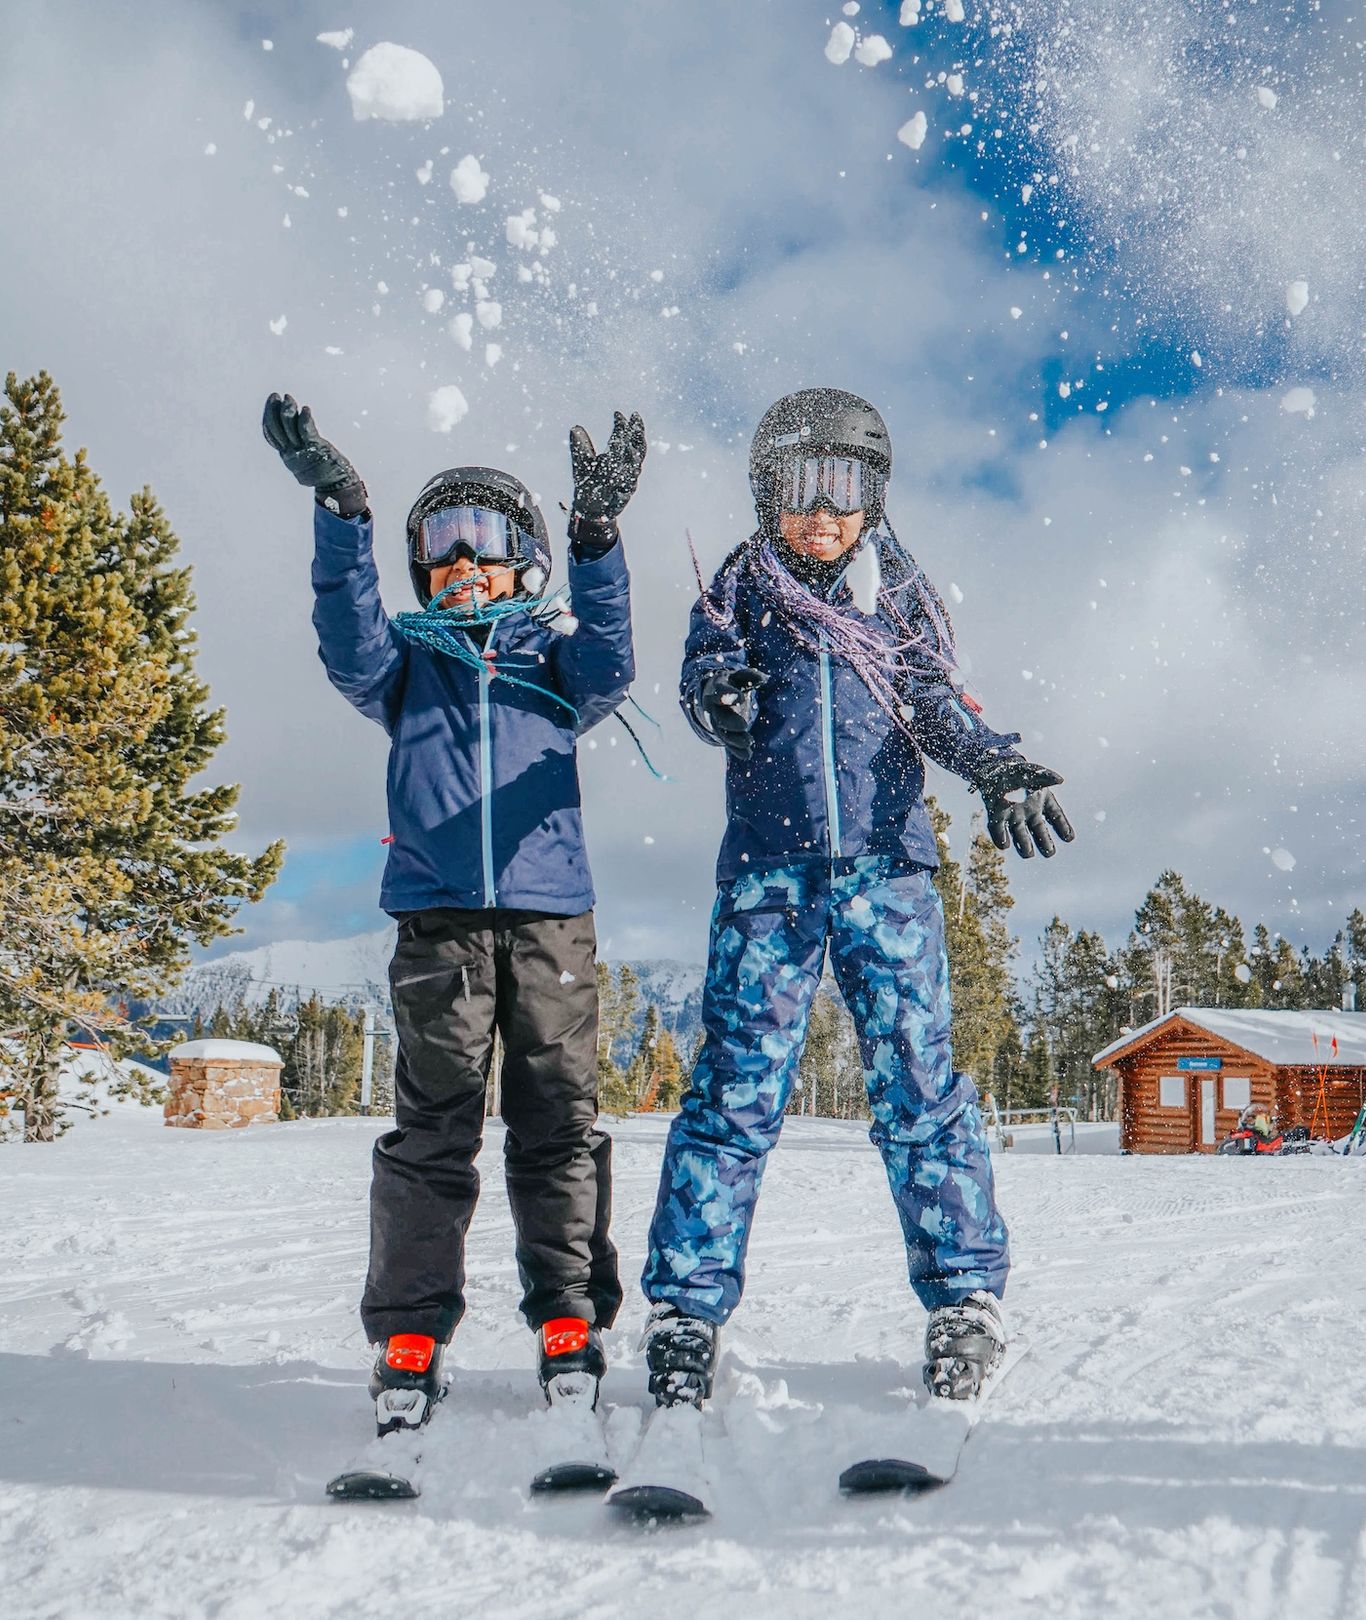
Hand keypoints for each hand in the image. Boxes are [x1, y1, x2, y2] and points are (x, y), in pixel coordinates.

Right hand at [262, 393, 365, 513]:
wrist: (338, 486)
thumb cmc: (325, 473)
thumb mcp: (306, 462)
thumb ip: (299, 450)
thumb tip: (297, 436)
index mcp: (287, 456)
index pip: (271, 435)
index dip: (268, 417)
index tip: (270, 403)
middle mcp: (291, 454)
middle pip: (276, 430)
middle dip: (273, 411)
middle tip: (275, 396)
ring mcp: (302, 452)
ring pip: (289, 428)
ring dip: (288, 411)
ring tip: (288, 398)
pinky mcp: (315, 449)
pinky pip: (306, 431)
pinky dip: (304, 419)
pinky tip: (305, 409)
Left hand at [569, 411, 646, 524]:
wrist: (591, 510)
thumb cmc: (590, 483)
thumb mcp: (583, 463)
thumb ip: (581, 447)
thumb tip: (574, 428)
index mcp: (619, 459)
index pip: (627, 438)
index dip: (625, 426)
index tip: (618, 414)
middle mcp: (626, 471)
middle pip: (637, 451)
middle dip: (636, 436)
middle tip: (634, 422)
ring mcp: (625, 486)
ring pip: (633, 472)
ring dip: (632, 460)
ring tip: (627, 448)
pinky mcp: (618, 504)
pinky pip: (622, 498)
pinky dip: (622, 494)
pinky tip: (619, 490)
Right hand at [699, 665, 766, 761]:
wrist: (713, 696)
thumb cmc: (731, 684)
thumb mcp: (738, 677)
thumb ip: (749, 676)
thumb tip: (764, 679)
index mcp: (717, 690)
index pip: (720, 692)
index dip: (728, 695)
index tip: (740, 698)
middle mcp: (714, 708)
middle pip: (720, 716)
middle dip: (731, 722)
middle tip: (744, 725)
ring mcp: (718, 722)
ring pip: (723, 733)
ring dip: (735, 739)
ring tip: (748, 742)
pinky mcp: (723, 733)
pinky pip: (729, 743)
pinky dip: (737, 750)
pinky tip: (747, 755)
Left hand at [973, 757, 1074, 858]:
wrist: (996, 766)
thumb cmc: (1017, 769)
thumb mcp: (1033, 771)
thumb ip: (1046, 776)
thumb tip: (1060, 780)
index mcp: (1042, 801)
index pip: (1056, 816)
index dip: (1063, 827)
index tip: (1069, 838)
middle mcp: (1029, 811)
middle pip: (1039, 831)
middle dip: (1045, 843)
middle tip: (1049, 852)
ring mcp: (1013, 815)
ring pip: (1020, 835)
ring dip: (1024, 845)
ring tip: (1029, 853)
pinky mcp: (996, 815)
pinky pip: (999, 829)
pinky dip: (1001, 837)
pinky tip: (1005, 844)